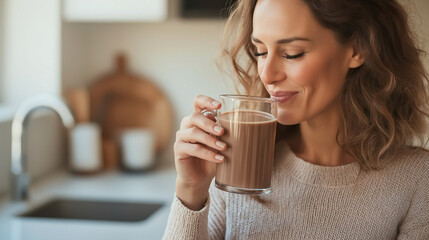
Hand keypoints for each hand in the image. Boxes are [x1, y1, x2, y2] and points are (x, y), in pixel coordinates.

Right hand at [174, 95, 225, 209]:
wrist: (200, 177)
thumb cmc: (212, 156)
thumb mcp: (221, 142)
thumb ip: (227, 132)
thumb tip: (246, 122)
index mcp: (198, 118)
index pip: (198, 102)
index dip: (206, 101)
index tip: (219, 106)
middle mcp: (187, 125)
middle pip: (195, 117)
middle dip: (209, 123)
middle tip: (222, 132)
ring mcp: (181, 137)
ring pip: (193, 133)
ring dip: (210, 140)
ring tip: (223, 147)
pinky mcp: (179, 149)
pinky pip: (193, 149)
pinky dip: (207, 153)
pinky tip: (219, 158)